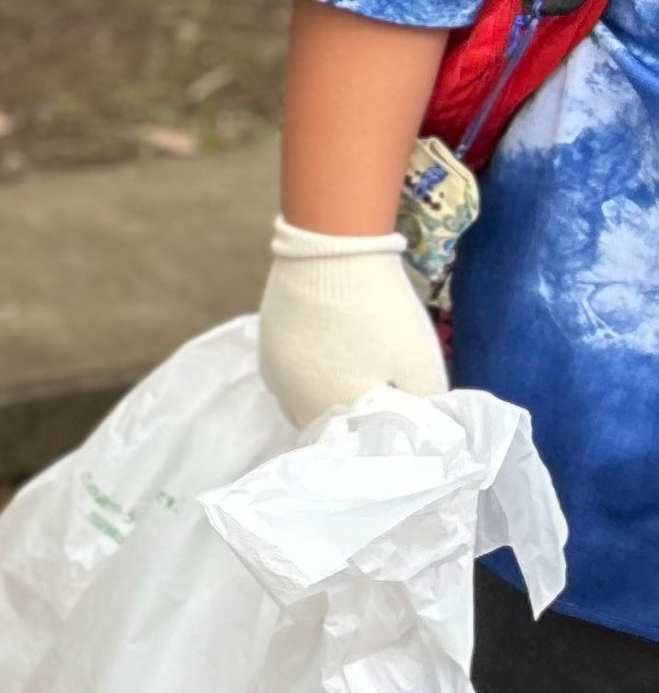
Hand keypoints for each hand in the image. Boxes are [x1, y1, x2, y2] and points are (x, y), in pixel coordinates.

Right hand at [258, 217, 446, 429]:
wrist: (331, 245)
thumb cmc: (377, 309)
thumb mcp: (420, 364)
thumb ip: (426, 409)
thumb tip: (426, 432)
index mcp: (325, 411)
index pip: (358, 447)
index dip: (384, 437)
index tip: (407, 417)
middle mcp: (288, 397)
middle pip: (330, 427)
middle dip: (359, 419)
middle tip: (390, 395)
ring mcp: (273, 369)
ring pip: (309, 401)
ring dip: (335, 395)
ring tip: (366, 370)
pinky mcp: (267, 342)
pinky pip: (294, 376)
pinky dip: (317, 373)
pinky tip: (340, 351)